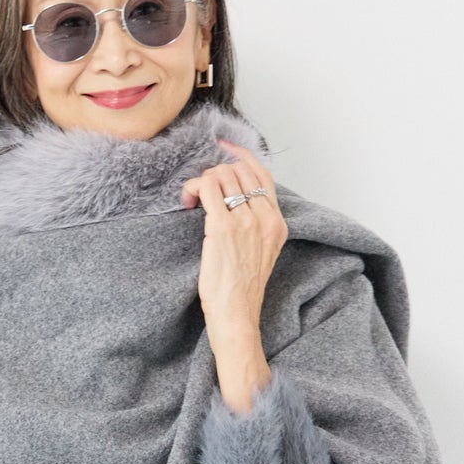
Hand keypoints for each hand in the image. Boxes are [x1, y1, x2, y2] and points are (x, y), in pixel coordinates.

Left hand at [181, 139, 288, 410]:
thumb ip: (254, 225)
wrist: (237, 316)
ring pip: (220, 175)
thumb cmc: (241, 291)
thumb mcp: (260, 253)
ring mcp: (245, 220)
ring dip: (200, 181)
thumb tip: (231, 200)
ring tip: (191, 200)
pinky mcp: (223, 226)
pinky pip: (205, 187)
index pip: (261, 173)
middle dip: (214, 174)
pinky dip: (192, 188)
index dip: (240, 155)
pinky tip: (186, 201)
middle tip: (199, 192)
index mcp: (277, 222)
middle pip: (238, 170)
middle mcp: (265, 217)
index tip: (223, 147)